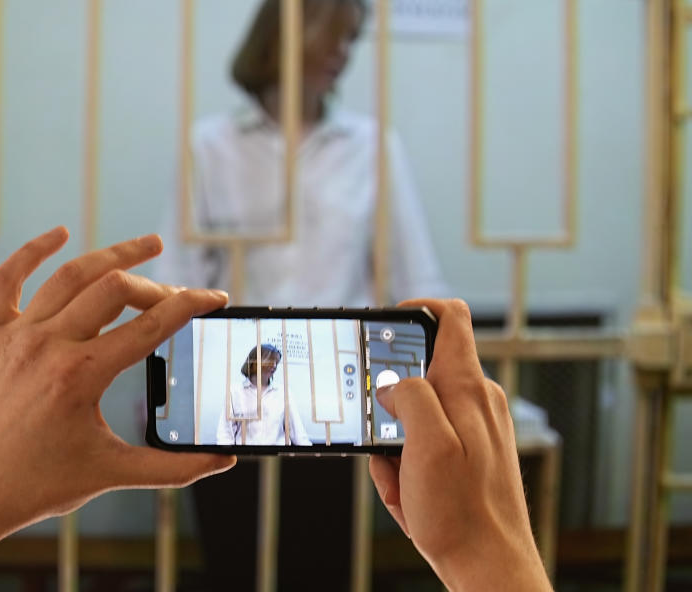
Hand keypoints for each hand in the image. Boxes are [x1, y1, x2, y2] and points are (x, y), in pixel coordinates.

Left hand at [0, 228, 235, 591]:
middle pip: (114, 288)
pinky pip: (8, 280)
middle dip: (155, 287)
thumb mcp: (111, 473)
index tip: (214, 298)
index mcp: (81, 377)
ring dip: (113, 254)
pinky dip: (32, 251)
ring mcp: (16, 337)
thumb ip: (174, 467)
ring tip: (149, 245)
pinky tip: (60, 233)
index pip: (151, 325)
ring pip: (71, 275)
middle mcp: (48, 346)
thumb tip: (223, 463)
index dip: (191, 305)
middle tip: (177, 298)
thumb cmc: (38, 486)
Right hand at [368, 299, 551, 591]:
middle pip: (422, 374)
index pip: (450, 318)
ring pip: (418, 415)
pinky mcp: (473, 452)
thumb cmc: (463, 514)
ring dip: (397, 443)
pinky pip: (426, 444)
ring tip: (402, 480)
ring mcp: (478, 427)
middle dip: (391, 404)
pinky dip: (409, 465)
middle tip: (383, 437)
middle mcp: (478, 400)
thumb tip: (393, 382)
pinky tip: (412, 492)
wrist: (490, 566)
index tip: (386, 322)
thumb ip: (410, 398)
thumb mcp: (425, 445)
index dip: (416, 308)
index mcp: (467, 388)